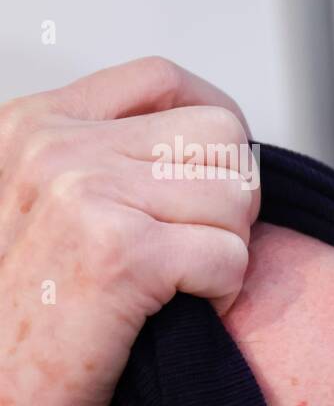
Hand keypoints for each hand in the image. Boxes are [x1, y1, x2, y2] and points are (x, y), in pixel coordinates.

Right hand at [0, 57, 256, 405]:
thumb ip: (105, 159)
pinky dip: (222, 295)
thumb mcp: (41, 210)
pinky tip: (175, 314)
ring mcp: (83, 193)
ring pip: (236, 196)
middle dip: (228, 198)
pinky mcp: (119, 254)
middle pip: (220, 135)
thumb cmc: (25, 325)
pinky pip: (231, 256)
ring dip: (225, 250)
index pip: (163, 80)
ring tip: (172, 287)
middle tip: (190, 250)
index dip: (209, 130)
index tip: (210, 181)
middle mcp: (53, 147)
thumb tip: (213, 136)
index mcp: (33, 125)